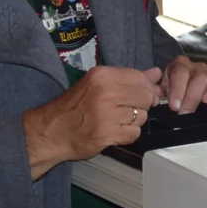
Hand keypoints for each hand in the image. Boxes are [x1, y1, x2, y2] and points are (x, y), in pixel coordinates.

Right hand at [22, 65, 163, 178]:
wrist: (51, 131)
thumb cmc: (74, 107)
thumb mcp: (97, 85)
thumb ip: (129, 78)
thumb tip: (155, 73)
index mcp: (102, 76)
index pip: (140, 78)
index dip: (146, 88)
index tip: (142, 94)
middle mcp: (105, 92)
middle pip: (145, 97)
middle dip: (142, 105)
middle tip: (127, 110)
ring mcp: (106, 114)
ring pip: (142, 116)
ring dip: (135, 121)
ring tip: (118, 121)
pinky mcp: (107, 134)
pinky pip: (135, 133)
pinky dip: (128, 135)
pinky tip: (115, 131)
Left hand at [159, 55, 206, 111]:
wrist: (185, 82)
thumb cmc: (173, 86)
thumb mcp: (162, 86)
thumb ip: (156, 90)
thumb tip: (154, 97)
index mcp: (179, 66)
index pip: (179, 74)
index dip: (177, 90)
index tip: (175, 106)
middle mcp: (196, 67)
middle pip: (198, 78)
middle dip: (192, 96)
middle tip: (186, 112)